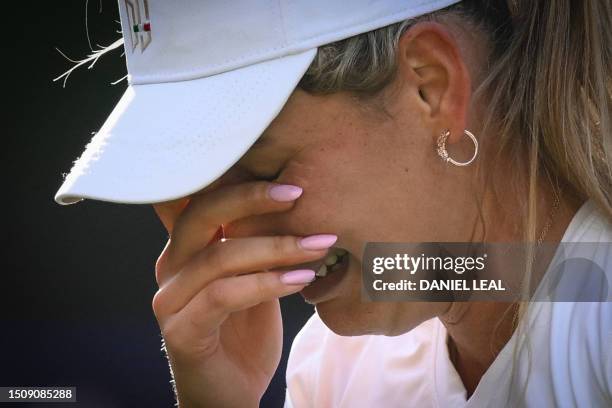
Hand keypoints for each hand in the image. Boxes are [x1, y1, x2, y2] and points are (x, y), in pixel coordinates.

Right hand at [152, 182, 332, 406]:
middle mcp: (169, 266)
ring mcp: (170, 300)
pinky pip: (224, 296)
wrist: (231, 391)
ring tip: (319, 245)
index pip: (197, 197)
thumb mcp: (253, 276)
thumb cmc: (245, 329)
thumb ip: (256, 242)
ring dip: (274, 247)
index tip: (279, 169)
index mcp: (184, 247)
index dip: (229, 175)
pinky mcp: (181, 331)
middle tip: (298, 194)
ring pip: (219, 257)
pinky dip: (266, 284)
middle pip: (201, 214)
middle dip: (251, 198)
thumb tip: (294, 198)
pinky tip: (301, 278)